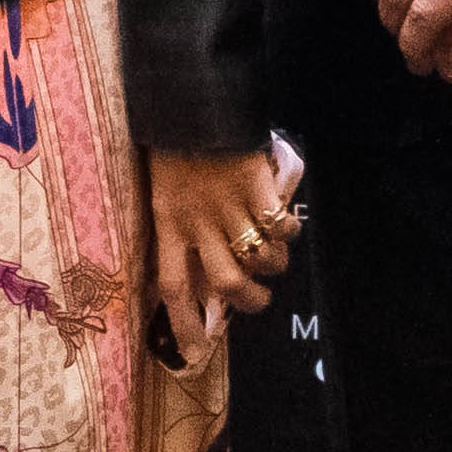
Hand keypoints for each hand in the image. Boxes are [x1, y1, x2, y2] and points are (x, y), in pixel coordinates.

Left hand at [149, 146, 293, 353]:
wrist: (189, 102)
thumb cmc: (173, 148)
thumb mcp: (163, 192)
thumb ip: (179, 228)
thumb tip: (197, 272)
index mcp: (167, 223)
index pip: (171, 284)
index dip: (183, 321)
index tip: (194, 350)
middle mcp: (196, 221)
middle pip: (225, 281)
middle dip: (248, 300)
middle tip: (258, 299)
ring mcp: (227, 203)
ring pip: (257, 256)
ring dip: (272, 266)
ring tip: (274, 258)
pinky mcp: (254, 184)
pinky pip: (278, 222)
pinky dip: (289, 231)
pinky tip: (287, 226)